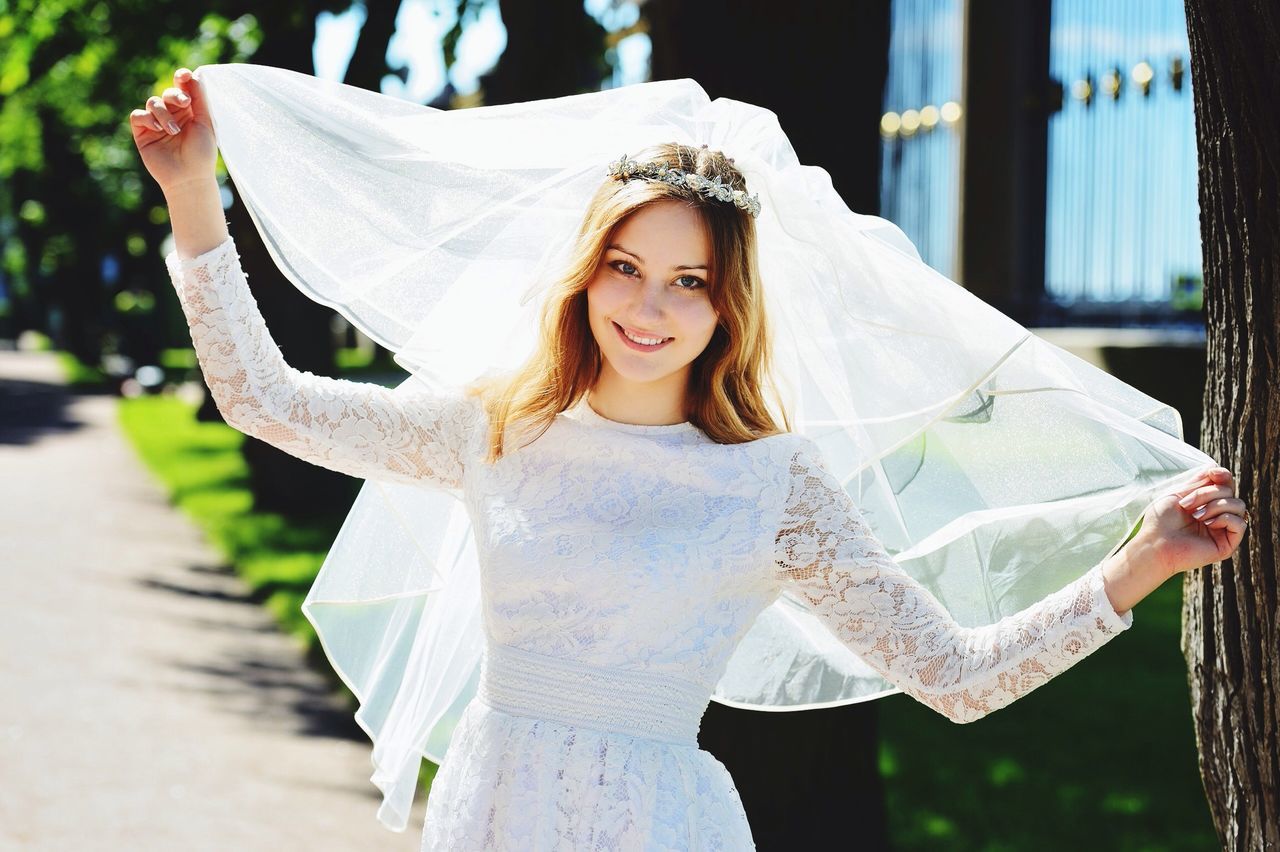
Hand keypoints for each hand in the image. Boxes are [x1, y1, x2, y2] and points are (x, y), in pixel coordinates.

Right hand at [129, 67, 216, 194]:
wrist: (189, 177)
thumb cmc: (202, 153)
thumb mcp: (205, 123)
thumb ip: (199, 99)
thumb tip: (193, 74)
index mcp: (190, 112)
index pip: (183, 88)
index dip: (182, 78)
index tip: (184, 76)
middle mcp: (173, 115)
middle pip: (167, 93)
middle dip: (174, 95)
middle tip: (184, 103)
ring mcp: (156, 124)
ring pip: (152, 102)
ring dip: (163, 113)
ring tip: (174, 130)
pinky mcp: (143, 133)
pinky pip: (138, 115)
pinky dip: (147, 118)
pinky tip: (158, 128)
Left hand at [1133, 465, 1248, 577]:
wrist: (1155, 544)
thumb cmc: (1160, 520)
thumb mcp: (1178, 494)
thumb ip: (1198, 482)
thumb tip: (1214, 468)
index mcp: (1206, 503)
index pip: (1225, 484)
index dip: (1223, 475)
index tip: (1212, 474)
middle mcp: (1217, 516)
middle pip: (1230, 492)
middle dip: (1207, 493)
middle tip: (1186, 504)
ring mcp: (1223, 530)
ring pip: (1238, 505)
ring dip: (1215, 505)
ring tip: (1196, 516)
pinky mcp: (1227, 545)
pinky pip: (1241, 523)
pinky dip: (1225, 518)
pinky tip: (1208, 523)